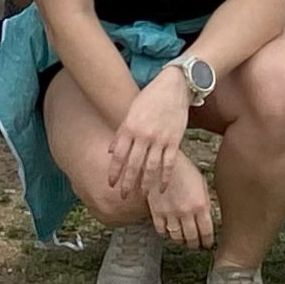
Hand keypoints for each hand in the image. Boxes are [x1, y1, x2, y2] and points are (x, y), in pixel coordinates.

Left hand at [107, 71, 191, 197]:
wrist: (173, 86)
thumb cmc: (150, 97)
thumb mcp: (130, 111)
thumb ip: (121, 132)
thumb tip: (110, 151)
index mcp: (130, 127)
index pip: (119, 155)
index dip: (114, 171)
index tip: (110, 184)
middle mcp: (143, 135)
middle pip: (133, 164)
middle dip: (127, 182)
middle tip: (123, 197)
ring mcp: (160, 139)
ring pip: (151, 167)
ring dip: (145, 183)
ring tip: (141, 196)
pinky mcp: (174, 140)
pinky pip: (169, 163)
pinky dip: (165, 177)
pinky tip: (162, 188)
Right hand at [147, 152, 214, 250]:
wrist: (162, 160)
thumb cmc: (183, 168)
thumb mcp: (201, 182)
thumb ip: (204, 201)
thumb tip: (207, 216)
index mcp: (200, 205)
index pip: (206, 232)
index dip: (208, 241)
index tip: (207, 243)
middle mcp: (186, 212)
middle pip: (192, 238)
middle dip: (195, 244)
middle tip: (196, 245)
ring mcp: (170, 213)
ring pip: (177, 237)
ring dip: (181, 240)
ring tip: (183, 239)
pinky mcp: (156, 212)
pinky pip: (161, 231)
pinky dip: (166, 233)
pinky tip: (169, 230)